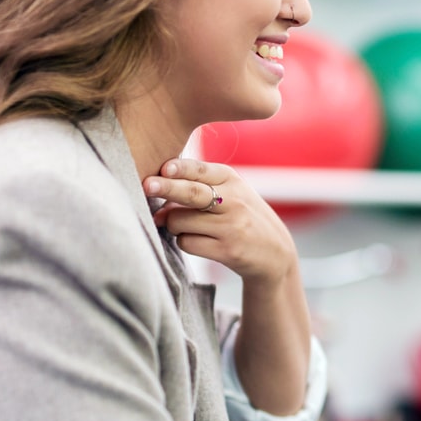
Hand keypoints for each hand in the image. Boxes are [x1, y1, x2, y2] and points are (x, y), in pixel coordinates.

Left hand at [143, 158, 297, 285]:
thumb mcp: (231, 193)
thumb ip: (198, 187)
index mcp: (233, 180)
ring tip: (186, 226)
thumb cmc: (242, 217)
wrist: (275, 252)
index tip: (163, 168)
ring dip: (173, 224)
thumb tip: (157, 198)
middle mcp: (234, 201)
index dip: (180, 169)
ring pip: (180, 221)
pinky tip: (198, 241)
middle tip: (145, 186)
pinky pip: (187, 243)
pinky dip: (184, 241)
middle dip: (164, 188)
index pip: (201, 170)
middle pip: (190, 193)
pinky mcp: (227, 251)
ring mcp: (231, 227)